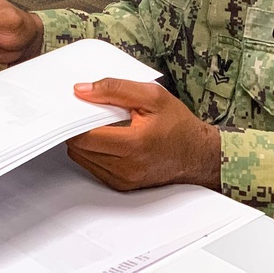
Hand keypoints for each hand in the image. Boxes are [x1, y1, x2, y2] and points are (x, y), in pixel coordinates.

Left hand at [66, 78, 220, 190]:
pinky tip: (107, 139)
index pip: (84, 136)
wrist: (199, 155)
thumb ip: (114, 89)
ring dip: (84, 140)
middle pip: (78, 147)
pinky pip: (92, 166)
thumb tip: (82, 90)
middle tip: (87, 112)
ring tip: (101, 125)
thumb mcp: (151, 96)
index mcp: (133, 144)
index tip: (75, 105)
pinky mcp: (121, 185)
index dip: (74, 118)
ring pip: (81, 158)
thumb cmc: (178, 125)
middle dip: (77, 127)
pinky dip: (92, 152)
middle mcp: (126, 167)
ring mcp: (123, 179)